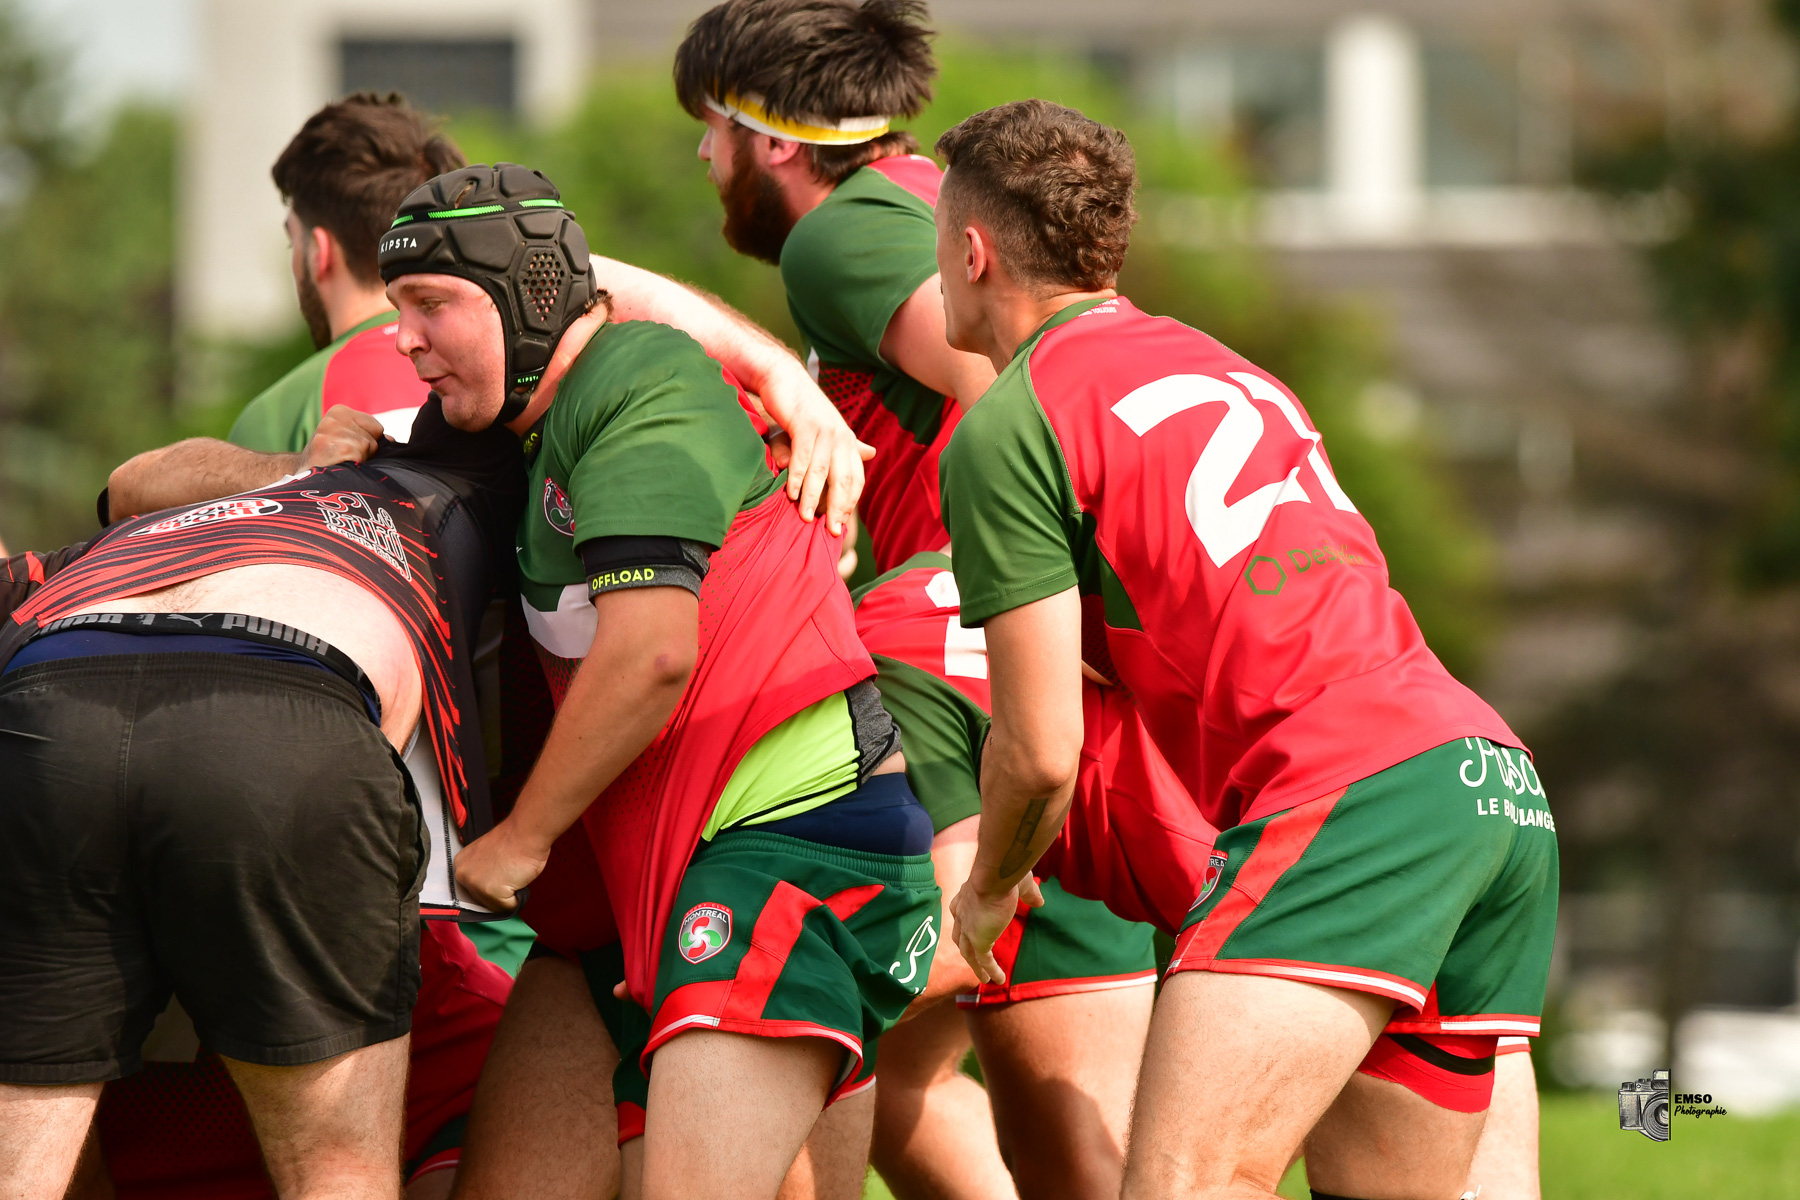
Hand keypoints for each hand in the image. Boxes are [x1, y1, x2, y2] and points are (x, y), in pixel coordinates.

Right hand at [302, 406, 385, 467]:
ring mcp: (326, 432)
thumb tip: (392, 441)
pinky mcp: (325, 446)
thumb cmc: (332, 460)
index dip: (370, 444)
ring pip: (366, 447)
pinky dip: (352, 466)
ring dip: (358, 461)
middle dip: (365, 454)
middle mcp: (331, 419)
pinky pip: (356, 454)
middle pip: (373, 439)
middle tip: (345, 461)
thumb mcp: (350, 441)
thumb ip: (372, 437)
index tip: (352, 451)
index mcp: (339, 412)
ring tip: (340, 464)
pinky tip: (338, 468)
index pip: (377, 428)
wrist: (302, 478)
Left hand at [452, 821, 549, 913]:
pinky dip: (517, 898)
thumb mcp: (487, 856)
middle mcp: (463, 875)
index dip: (491, 883)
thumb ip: (483, 872)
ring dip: (508, 895)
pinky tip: (517, 879)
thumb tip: (490, 886)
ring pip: (495, 906)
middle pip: (482, 901)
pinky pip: (508, 908)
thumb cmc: (514, 840)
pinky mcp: (491, 893)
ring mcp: (476, 885)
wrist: (526, 834)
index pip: (473, 889)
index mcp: (461, 864)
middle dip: (498, 891)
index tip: (499, 873)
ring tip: (512, 874)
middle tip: (508, 872)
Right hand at [759, 361, 872, 535]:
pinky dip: (796, 477)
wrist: (785, 378)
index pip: (855, 479)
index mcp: (848, 441)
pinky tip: (790, 493)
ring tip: (805, 517)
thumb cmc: (805, 408)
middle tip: (831, 531)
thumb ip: (848, 445)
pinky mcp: (804, 424)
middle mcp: (841, 437)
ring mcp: (824, 431)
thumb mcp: (829, 429)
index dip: (849, 503)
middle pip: (843, 479)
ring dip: (812, 497)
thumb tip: (871, 453)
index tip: (840, 525)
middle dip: (838, 508)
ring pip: (821, 472)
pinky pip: (802, 457)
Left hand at [949, 873, 1043, 984]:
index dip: (966, 922)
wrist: (994, 877)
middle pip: (960, 936)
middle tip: (973, 958)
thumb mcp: (1020, 883)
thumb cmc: (1004, 874)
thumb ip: (1029, 894)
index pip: (962, 912)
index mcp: (967, 896)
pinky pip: (983, 961)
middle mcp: (962, 913)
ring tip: (984, 979)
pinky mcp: (978, 940)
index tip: (971, 927)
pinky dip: (989, 971)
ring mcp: (968, 928)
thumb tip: (1040, 901)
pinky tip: (999, 980)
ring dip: (975, 966)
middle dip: (966, 947)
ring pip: (968, 953)